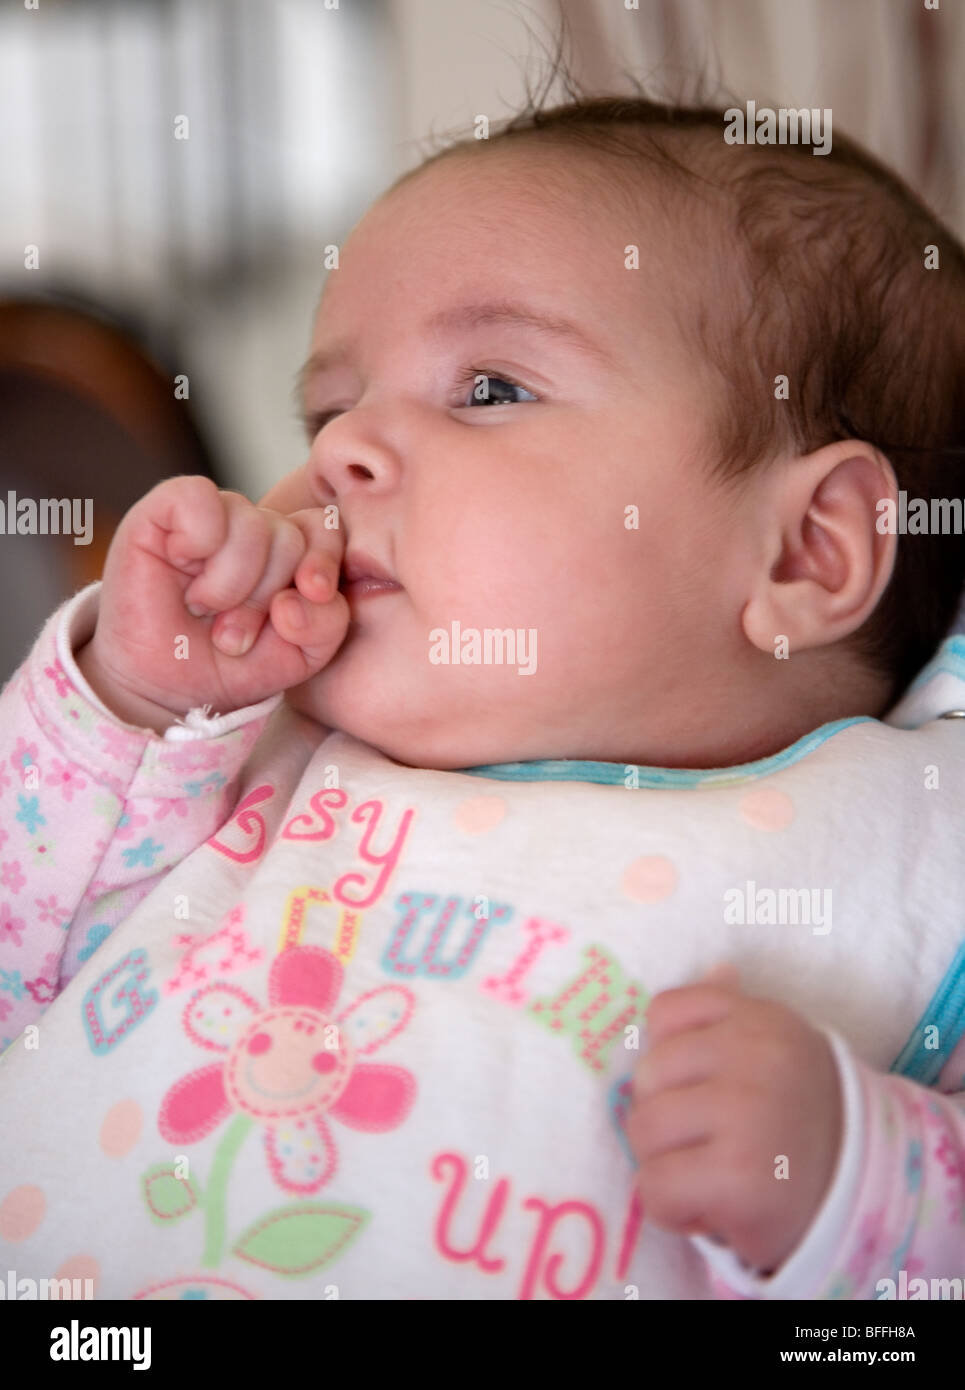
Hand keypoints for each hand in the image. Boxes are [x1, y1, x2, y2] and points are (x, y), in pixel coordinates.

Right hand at [77, 476, 348, 729]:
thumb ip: (327, 622)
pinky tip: (182, 566)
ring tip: (205, 611)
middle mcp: (253, 527)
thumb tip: (305, 591)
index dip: (324, 561)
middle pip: (289, 534)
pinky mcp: (164, 509)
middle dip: (263, 597)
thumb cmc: (232, 666)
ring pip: (250, 521)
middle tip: (233, 635)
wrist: (165, 689)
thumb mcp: (300, 654)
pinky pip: (199, 497)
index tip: (312, 596)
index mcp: (292, 552)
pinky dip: (198, 539)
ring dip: (228, 584)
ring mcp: (210, 515)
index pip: (324, 528)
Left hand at [627, 963, 843, 1273]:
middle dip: (664, 1115)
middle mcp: (757, 1057)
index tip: (702, 1087)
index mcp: (762, 1020)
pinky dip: (671, 1208)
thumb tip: (718, 968)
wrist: (864, 1199)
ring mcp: (747, 1114)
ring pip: (643, 1131)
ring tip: (710, 1173)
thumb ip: (736, 1014)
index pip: (665, 1013)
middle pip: (648, 1075)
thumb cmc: (801, 1122)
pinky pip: (654, 1186)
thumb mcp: (780, 1052)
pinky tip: (707, 1208)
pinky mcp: (738, 1177)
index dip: (669, 1058)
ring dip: (665, 1164)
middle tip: (708, 1141)